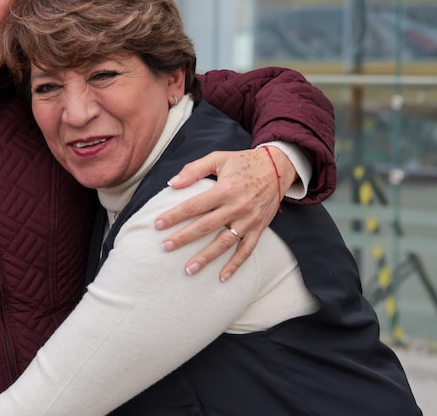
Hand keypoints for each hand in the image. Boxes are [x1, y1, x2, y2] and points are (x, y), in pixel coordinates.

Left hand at [154, 147, 295, 280]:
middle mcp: (237, 207)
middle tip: (165, 247)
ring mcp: (249, 220)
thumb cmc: (244, 162)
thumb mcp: (218, 158)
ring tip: (189, 269)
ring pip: (224, 243)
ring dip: (206, 257)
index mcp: (225, 189)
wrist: (279, 167)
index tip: (157, 224)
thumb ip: (194, 169)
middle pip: (205, 227)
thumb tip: (172, 183)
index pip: (194, 206)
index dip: (174, 215)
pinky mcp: (259, 228)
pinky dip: (235, 265)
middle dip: (183, 238)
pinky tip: (222, 277)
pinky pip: (246, 250)